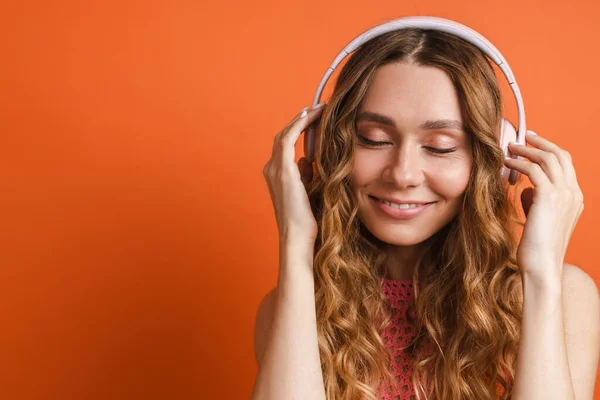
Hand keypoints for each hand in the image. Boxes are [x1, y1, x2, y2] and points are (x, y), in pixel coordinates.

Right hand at [263, 103, 324, 244]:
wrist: (297, 235)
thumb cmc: (305, 219)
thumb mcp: (306, 191)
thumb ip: (304, 174)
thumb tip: (306, 159)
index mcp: (276, 174)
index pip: (284, 144)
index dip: (297, 128)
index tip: (312, 117)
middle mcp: (271, 169)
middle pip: (283, 136)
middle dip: (299, 121)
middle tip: (317, 109)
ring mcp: (275, 169)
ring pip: (284, 135)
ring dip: (301, 120)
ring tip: (317, 110)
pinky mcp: (283, 171)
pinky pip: (288, 139)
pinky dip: (298, 125)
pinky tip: (311, 117)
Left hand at [503, 131, 583, 284]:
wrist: (542, 267)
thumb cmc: (537, 248)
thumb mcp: (539, 219)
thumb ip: (536, 202)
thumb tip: (525, 189)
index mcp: (575, 199)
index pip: (566, 165)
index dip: (549, 151)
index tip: (533, 143)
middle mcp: (574, 194)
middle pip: (561, 156)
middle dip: (541, 143)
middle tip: (524, 136)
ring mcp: (564, 194)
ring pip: (548, 159)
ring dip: (527, 150)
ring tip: (510, 147)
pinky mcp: (549, 197)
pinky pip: (533, 170)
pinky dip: (519, 163)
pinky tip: (506, 163)